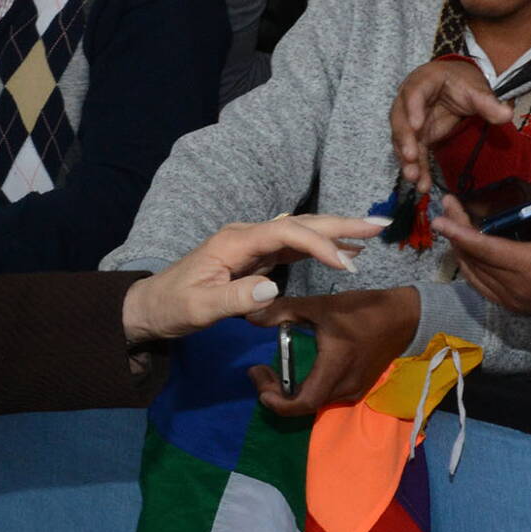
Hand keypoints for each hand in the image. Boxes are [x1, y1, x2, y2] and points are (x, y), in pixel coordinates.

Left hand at [121, 214, 387, 343]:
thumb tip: (273, 286)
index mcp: (236, 240)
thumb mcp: (198, 307)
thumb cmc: (171, 306)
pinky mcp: (257, 258)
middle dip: (341, 224)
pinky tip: (344, 253)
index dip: (319, 244)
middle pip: (301, 224)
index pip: (286, 233)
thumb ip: (234, 297)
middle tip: (380, 225)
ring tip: (373, 234)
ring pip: (302, 232)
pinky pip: (295, 247)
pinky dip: (322, 248)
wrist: (150, 306)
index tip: (347, 264)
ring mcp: (253, 245)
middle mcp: (247, 235)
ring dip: (337, 233)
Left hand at [244, 286, 421, 416]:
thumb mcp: (321, 306)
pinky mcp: (359, 386)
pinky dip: (308, 387)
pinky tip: (300, 368)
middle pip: (304, 405)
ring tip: (275, 370)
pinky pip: (327, 395)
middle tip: (261, 373)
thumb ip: (284, 311)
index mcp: (335, 368)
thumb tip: (250, 314)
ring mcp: (354, 390)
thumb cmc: (363, 309)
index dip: (275, 401)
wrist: (404, 316)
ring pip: (315, 401)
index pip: (301, 404)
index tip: (259, 380)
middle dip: (277, 394)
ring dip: (292, 392)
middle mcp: (345, 387)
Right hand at [390, 59, 508, 195]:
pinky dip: (417, 168)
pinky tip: (422, 184)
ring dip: (407, 160)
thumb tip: (507, 114)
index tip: (416, 126)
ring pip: (403, 140)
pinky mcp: (416, 137)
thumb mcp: (476, 89)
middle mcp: (409, 100)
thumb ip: (489, 102)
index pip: (414, 93)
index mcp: (424, 81)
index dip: (413, 109)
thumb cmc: (463, 82)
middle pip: (400, 119)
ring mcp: (410, 120)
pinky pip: (413, 154)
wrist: (457, 86)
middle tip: (411, 157)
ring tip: (414, 178)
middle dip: (405, 140)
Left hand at [430, 161, 530, 326]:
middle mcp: (512, 285)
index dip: (457, 231)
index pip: (481, 246)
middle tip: (447, 210)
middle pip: (473, 259)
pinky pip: (483, 288)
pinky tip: (469, 258)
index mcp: (526, 264)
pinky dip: (472, 271)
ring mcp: (512, 299)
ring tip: (453, 230)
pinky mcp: (515, 307)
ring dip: (461, 253)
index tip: (439, 217)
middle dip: (456, 234)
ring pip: (474, 276)